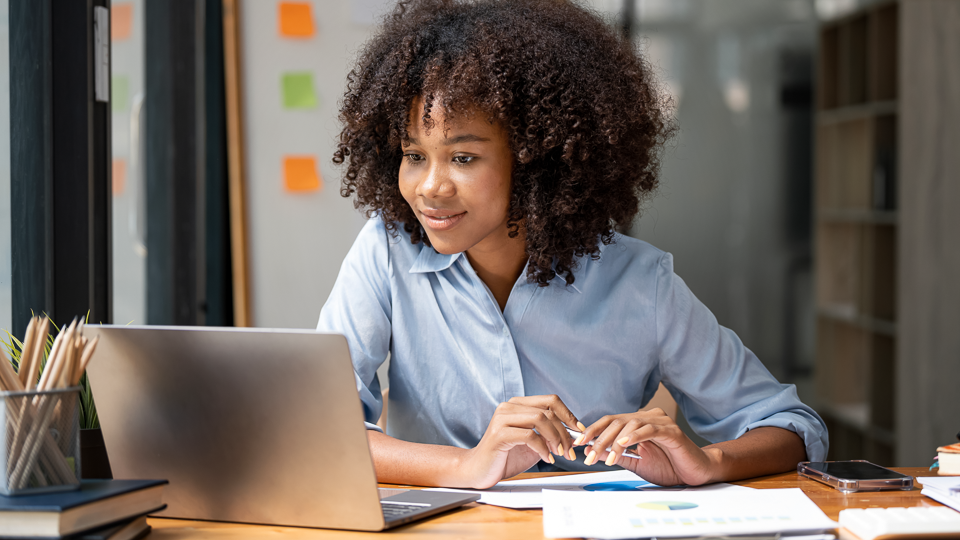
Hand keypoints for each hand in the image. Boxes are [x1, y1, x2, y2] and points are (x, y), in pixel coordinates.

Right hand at [459, 395, 582, 488]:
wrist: (479, 470)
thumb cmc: (506, 457)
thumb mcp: (532, 443)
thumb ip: (548, 435)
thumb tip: (574, 434)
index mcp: (518, 405)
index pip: (550, 400)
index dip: (568, 414)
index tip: (579, 430)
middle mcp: (509, 407)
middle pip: (547, 411)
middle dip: (564, 432)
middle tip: (569, 450)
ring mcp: (502, 419)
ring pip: (540, 419)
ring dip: (555, 439)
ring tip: (558, 454)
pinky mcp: (499, 434)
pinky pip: (529, 436)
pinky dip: (542, 448)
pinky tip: (546, 459)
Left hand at [575, 408, 718, 485]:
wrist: (695, 473)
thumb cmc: (668, 466)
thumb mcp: (636, 462)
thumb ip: (616, 455)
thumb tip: (592, 451)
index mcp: (638, 422)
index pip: (610, 421)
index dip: (593, 430)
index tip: (578, 443)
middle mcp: (648, 417)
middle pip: (617, 422)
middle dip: (600, 440)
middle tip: (589, 456)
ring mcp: (660, 422)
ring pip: (630, 425)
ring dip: (615, 442)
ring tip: (607, 458)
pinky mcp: (672, 431)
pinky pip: (650, 429)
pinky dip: (635, 436)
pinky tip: (624, 444)